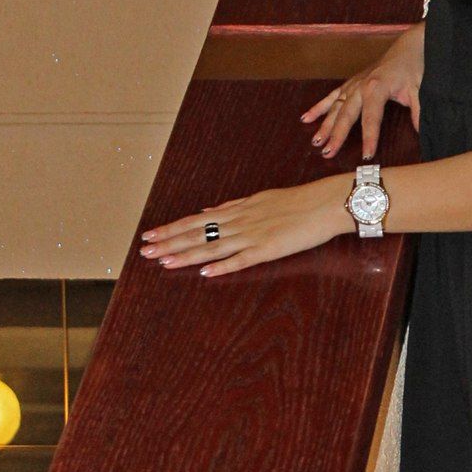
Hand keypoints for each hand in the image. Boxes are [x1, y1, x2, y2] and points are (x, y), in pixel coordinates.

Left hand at [139, 176, 350, 276]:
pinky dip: (223, 266)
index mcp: (238, 210)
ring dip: (187, 254)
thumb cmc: (299, 201)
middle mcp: (240, 221)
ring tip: (164, 261)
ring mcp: (253, 235)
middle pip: (198, 233)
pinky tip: (205, 272)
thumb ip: (233, 207)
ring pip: (214, 246)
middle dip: (170, 242)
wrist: (326, 202)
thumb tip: (208, 213)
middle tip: (145, 250)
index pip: (197, 221)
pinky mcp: (269, 249)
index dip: (172, 229)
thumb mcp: (261, 198)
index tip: (151, 235)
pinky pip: (242, 259)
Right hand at [302, 28, 422, 159]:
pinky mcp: (351, 83)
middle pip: (346, 115)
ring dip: (324, 125)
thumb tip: (422, 133)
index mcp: (376, 88)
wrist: (409, 46)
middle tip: (328, 153)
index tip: (366, 155)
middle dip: (337, 135)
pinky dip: (319, 107)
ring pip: (335, 107)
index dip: (369, 137)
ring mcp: (353, 84)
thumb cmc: (413, 67)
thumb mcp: (419, 90)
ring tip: (315, 142)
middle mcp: (360, 86)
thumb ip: (418, 113)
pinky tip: (306, 118)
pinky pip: (332, 96)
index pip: (371, 118)